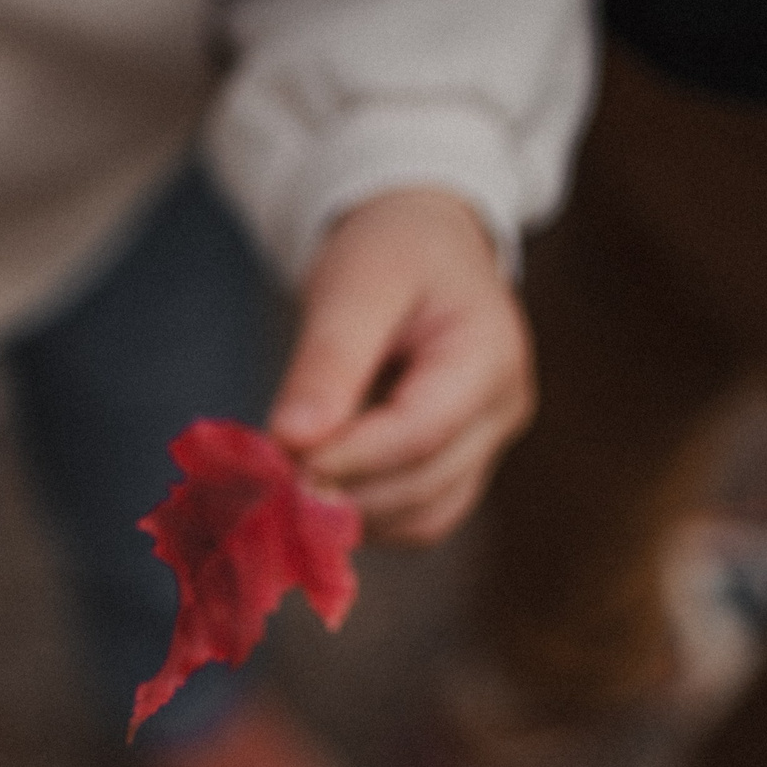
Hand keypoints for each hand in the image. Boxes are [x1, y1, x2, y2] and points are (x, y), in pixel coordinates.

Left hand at [269, 187, 534, 546]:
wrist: (422, 247)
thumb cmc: (390, 253)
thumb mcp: (353, 285)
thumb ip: (326, 361)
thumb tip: (292, 439)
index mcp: (489, 356)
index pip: (421, 433)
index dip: (348, 459)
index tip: (280, 463)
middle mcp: (502, 412)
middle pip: (421, 485)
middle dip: (341, 491)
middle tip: (265, 479)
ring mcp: (485, 446)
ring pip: (421, 518)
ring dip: (350, 514)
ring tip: (286, 482)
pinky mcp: (458, 468)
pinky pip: (414, 518)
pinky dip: (363, 515)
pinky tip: (317, 486)